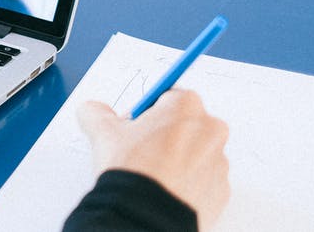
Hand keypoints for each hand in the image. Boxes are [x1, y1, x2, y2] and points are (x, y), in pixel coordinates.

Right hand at [77, 89, 230, 229]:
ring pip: (195, 152)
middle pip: (184, 124)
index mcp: (186, 106)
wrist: (146, 215)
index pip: (166, 98)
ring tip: (151, 174)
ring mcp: (219, 162)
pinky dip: (186, 182)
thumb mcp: (102, 132)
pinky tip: (164, 189)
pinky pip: (202, 180)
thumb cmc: (133, 169)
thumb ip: (96, 112)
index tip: (135, 126)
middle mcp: (210, 129)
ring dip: (176, 159)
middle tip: (140, 150)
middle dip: (164, 134)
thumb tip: (92, 111)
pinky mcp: (221, 190)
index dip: (146, 112)